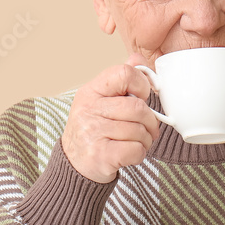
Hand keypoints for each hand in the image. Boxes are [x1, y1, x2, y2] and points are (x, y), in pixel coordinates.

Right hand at [61, 54, 160, 182]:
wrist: (75, 165)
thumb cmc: (94, 130)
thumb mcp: (101, 100)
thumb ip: (121, 80)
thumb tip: (138, 59)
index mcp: (91, 91)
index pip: (124, 73)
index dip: (141, 85)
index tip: (142, 97)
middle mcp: (88, 109)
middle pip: (138, 107)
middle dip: (150, 121)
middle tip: (147, 129)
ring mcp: (92, 132)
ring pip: (140, 131)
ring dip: (145, 140)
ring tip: (135, 142)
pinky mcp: (100, 155)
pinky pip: (136, 150)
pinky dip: (139, 154)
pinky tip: (129, 154)